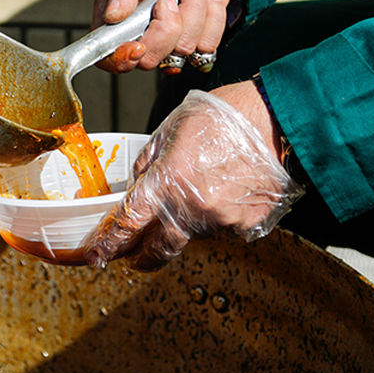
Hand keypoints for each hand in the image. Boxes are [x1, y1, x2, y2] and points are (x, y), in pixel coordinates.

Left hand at [82, 81, 302, 270]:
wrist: (277, 118)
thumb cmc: (226, 115)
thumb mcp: (171, 129)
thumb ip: (149, 163)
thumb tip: (137, 187)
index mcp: (168, 181)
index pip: (128, 224)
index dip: (107, 244)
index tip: (96, 255)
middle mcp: (193, 208)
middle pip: (157, 250)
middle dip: (140, 257)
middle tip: (133, 255)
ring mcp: (222, 221)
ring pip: (191, 236)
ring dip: (184, 225)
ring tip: (198, 192)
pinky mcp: (246, 226)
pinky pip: (221, 230)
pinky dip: (215, 217)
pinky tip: (224, 192)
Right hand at [93, 0, 244, 72]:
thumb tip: (111, 16)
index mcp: (116, 16)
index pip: (108, 56)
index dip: (121, 59)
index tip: (138, 46)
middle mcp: (141, 34)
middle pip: (148, 60)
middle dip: (166, 30)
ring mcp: (171, 41)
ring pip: (182, 51)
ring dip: (194, 13)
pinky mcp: (197, 41)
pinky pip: (208, 47)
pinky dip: (213, 17)